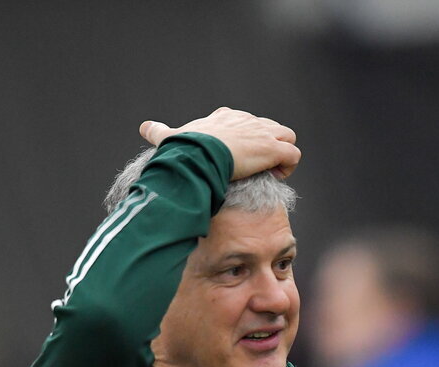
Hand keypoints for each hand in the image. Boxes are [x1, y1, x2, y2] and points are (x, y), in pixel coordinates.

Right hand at [139, 107, 299, 179]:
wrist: (198, 155)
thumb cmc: (185, 148)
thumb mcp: (170, 137)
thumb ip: (159, 131)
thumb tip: (145, 128)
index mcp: (226, 117)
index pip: (246, 121)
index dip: (247, 140)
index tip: (240, 157)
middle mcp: (247, 120)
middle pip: (269, 127)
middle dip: (268, 146)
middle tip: (258, 166)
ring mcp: (262, 133)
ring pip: (286, 137)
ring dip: (282, 155)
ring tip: (270, 172)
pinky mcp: (272, 148)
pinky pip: (293, 154)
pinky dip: (288, 167)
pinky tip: (274, 176)